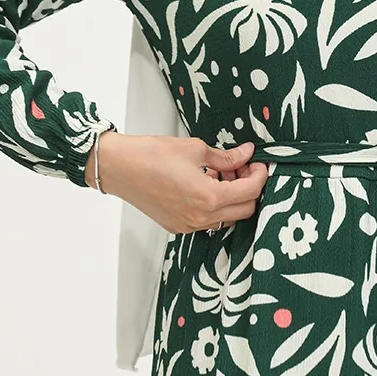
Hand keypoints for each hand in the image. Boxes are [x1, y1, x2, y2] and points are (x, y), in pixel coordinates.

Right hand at [89, 131, 269, 234]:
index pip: (251, 192)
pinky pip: (208, 221)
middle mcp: (200, 217)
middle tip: (243, 167)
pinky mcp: (176, 226)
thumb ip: (225, 156)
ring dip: (232, 198)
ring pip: (227, 218)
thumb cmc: (150, 155)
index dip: (259, 175)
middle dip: (249, 188)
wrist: (117, 167)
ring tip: (223, 174)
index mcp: (208, 197)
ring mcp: (188, 225)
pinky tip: (206, 184)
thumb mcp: (195, 149)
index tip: (256, 162)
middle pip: (244, 210)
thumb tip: (245, 153)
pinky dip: (215, 205)